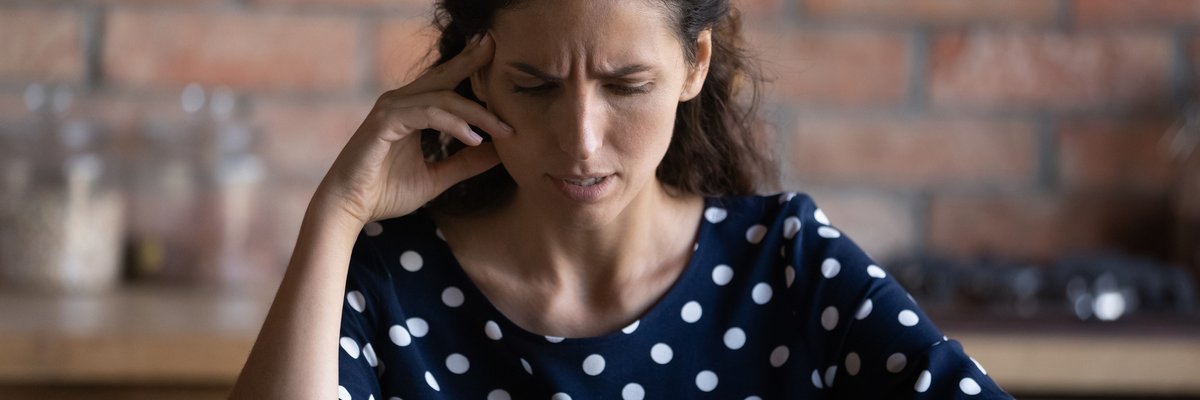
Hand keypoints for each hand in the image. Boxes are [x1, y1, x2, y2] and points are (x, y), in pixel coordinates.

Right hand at [312, 33, 509, 225]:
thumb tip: (501, 152)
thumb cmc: (386, 192)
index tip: (505, 78)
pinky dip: (454, 124)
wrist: (350, 208)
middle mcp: (401, 102)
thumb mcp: (437, 177)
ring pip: (443, 97)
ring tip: (503, 130)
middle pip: (445, 76)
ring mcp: (392, 108)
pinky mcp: (385, 121)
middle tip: (498, 49)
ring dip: (477, 113)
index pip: (447, 84)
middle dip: (473, 62)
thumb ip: (465, 163)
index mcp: (411, 109)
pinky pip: (428, 114)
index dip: (473, 74)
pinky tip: (474, 139)